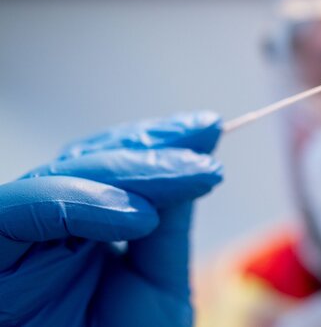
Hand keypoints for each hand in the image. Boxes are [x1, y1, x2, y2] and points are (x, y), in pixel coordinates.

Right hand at [0, 111, 223, 326]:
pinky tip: (136, 215)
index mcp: (84, 233)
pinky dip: (75, 202)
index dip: (157, 141)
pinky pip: (18, 211)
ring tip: (186, 175)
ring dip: (125, 170)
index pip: (113, 168)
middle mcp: (43, 232)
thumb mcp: (157, 286)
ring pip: (55, 176)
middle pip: (84, 161)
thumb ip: (169, 223)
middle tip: (202, 136)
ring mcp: (13, 243)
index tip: (208, 125)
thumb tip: (199, 154)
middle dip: (147, 147)